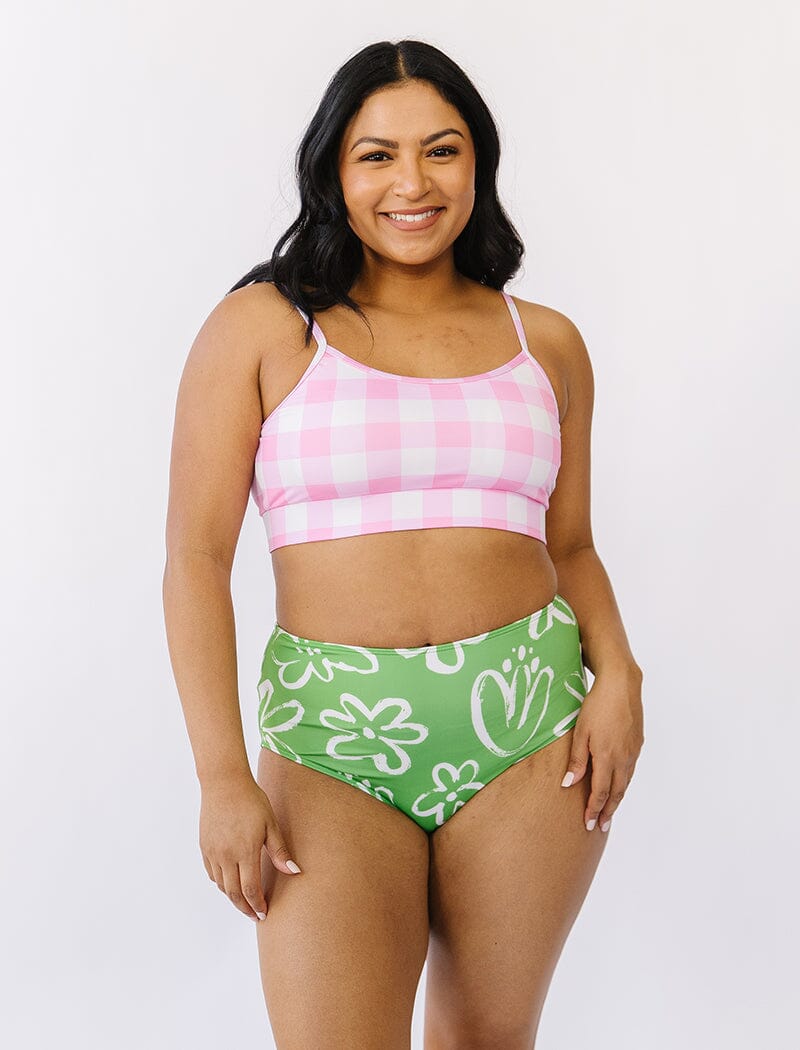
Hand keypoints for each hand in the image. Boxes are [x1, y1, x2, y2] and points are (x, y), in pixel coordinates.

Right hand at [199, 772, 301, 921]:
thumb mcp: (270, 824)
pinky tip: (229, 883)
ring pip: (221, 885)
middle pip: (233, 893)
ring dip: (233, 897)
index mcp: (245, 851)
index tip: (264, 914)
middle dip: (245, 908)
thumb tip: (294, 872)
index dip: (257, 905)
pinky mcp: (204, 846)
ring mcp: (213, 852)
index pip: (251, 889)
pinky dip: (221, 883)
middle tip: (255, 915)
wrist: (224, 783)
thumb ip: (280, 851)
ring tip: (245, 901)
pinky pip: (212, 873)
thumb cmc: (251, 800)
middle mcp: (226, 856)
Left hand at [561, 664, 643, 832]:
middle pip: (616, 792)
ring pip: (626, 783)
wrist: (622, 685)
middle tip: (601, 827)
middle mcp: (623, 758)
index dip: (594, 809)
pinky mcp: (638, 743)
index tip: (589, 824)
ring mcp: (633, 751)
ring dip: (617, 799)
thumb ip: (577, 759)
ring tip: (609, 811)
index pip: (600, 792)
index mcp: (607, 757)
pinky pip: (630, 770)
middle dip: (608, 811)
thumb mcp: (581, 731)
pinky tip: (619, 785)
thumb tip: (569, 784)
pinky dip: (624, 783)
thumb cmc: (597, 706)